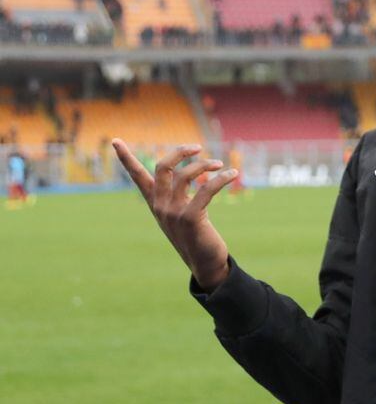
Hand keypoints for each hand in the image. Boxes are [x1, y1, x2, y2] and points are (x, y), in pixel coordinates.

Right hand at [112, 139, 237, 291]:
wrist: (204, 263)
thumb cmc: (194, 235)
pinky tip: (232, 175)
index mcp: (155, 202)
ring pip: (184, 176)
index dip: (126, 158)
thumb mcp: (180, 212)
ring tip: (219, 164)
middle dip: (179, 152)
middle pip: (162, 167)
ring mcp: (173, 212)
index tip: (115, 140)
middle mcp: (160, 205)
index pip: (137, 176)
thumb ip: (178, 194)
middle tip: (197, 147)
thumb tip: (188, 172)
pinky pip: (206, 190)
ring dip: (204, 165)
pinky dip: (220, 179)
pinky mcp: (190, 218)